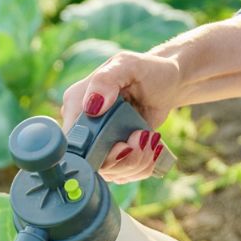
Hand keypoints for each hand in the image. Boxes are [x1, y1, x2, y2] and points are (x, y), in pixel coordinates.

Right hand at [60, 50, 182, 182]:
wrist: (167, 84)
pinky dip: (142, 167)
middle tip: (142, 139)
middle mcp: (83, 127)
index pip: (72, 141)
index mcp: (77, 104)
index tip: (124, 146)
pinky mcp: (115, 155)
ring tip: (150, 139)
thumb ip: (107, 80)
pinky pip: (123, 174)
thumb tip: (92, 106)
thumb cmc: (147, 70)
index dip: (96, 152)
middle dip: (123, 160)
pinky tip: (151, 148)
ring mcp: (99, 143)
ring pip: (110, 173)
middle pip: (92, 163)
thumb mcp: (128, 65)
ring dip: (136, 163)